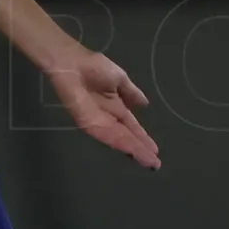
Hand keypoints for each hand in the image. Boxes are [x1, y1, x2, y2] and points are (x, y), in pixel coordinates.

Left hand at [48, 50, 159, 169]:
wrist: (72, 64)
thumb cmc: (92, 67)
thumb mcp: (120, 79)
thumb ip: (132, 93)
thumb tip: (145, 104)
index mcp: (116, 107)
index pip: (131, 127)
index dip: (143, 138)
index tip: (156, 151)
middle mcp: (108, 118)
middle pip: (127, 137)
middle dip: (141, 150)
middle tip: (156, 164)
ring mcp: (98, 122)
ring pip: (120, 140)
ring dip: (134, 150)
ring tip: (149, 161)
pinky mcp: (88, 123)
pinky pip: (108, 135)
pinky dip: (122, 143)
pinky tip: (134, 150)